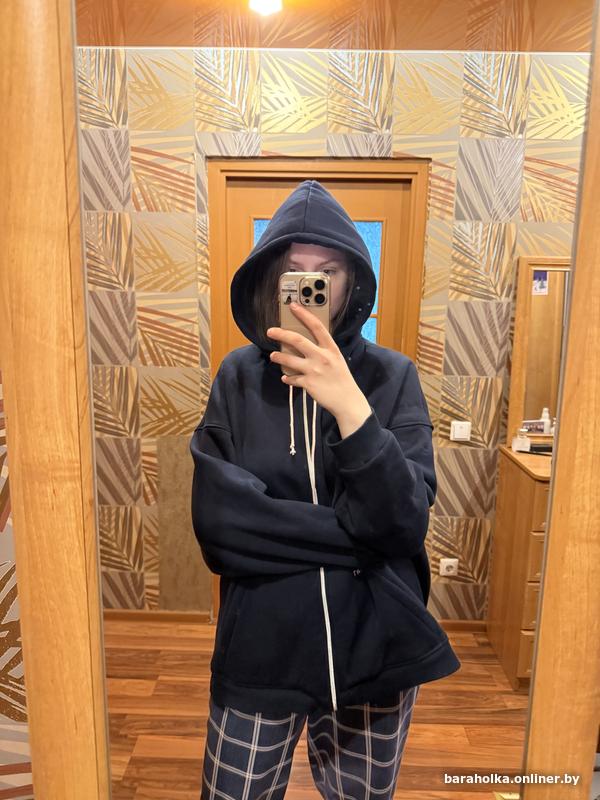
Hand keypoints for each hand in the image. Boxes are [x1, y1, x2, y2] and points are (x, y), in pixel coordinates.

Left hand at [266, 302, 371, 434]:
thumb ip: (323, 350)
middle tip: (270, 331)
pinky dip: (287, 378)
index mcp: (330, 348)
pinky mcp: (308, 384)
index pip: (316, 326)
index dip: (304, 315)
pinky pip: (292, 379)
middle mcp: (321, 357)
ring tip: (273, 356)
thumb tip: (306, 344)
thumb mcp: (337, 359)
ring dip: (278, 357)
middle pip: (297, 340)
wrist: (347, 400)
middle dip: (281, 334)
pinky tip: (285, 378)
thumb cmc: (342, 379)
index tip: (293, 306)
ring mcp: (314, 370)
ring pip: (289, 359)